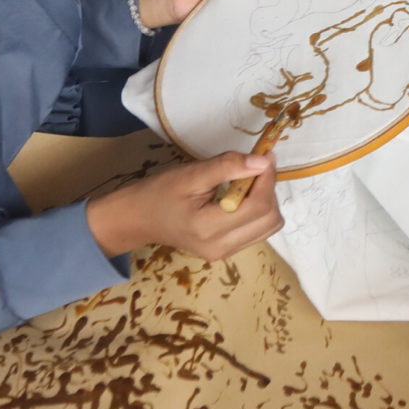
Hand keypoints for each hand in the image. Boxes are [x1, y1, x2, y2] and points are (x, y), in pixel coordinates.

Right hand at [86, 151, 283, 259]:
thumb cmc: (158, 193)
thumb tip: (263, 161)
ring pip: (268, 227)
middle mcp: (221, 247)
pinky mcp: (226, 252)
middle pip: (270, 219)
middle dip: (268, 189)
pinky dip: (257, 211)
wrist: (137, 219)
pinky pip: (257, 231)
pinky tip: (239, 197)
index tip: (265, 155)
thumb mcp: (190, 174)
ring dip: (265, 200)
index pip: (259, 206)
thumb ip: (227, 167)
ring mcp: (224, 253)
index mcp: (209, 229)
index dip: (268, 178)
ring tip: (244, 182)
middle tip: (253, 168)